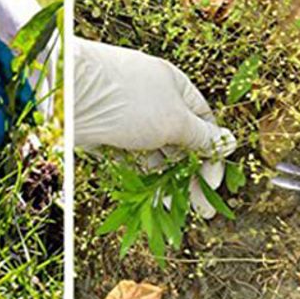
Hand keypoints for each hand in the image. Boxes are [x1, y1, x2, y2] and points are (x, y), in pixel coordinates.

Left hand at [74, 39, 236, 217]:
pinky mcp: (106, 136)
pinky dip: (140, 180)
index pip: (203, 122)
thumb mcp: (174, 120)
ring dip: (165, 183)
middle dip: (190, 177)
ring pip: (154, 155)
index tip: (212, 184)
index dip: (211, 155)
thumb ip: (202, 136)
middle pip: (180, 143)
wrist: (69, 95)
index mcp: (174, 88)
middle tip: (201, 211)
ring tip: (172, 210)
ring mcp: (128, 120)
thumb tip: (230, 143)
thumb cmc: (127, 100)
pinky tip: (147, 201)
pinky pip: (129, 161)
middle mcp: (152, 102)